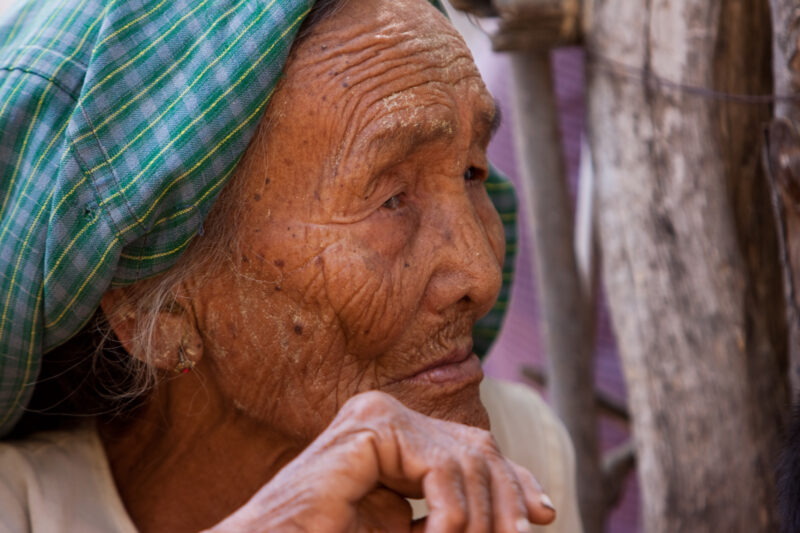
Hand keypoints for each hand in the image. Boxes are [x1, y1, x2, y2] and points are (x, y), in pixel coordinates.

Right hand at [206, 390, 555, 531]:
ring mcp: (377, 415)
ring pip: (467, 459)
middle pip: (478, 449)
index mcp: (393, 437)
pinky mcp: (369, 427)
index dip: (513, 481)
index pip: (470, 449)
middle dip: (506, 501)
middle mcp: (386, 415)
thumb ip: (452, 518)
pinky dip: (453, 516)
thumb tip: (523, 518)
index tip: (544, 515)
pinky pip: (440, 468)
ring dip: (481, 520)